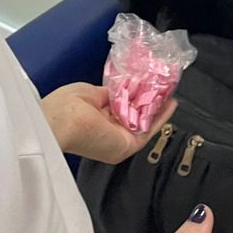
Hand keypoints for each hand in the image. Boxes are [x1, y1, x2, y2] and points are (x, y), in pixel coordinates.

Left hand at [40, 83, 176, 163]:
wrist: (61, 121)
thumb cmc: (65, 107)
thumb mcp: (90, 93)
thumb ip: (109, 94)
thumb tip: (123, 90)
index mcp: (95, 122)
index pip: (120, 110)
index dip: (135, 97)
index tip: (146, 86)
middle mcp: (108, 133)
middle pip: (135, 117)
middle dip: (150, 102)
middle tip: (164, 87)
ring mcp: (118, 140)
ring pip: (145, 124)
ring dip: (158, 108)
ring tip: (171, 91)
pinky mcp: (128, 146)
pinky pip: (149, 131)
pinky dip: (161, 117)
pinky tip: (171, 103)